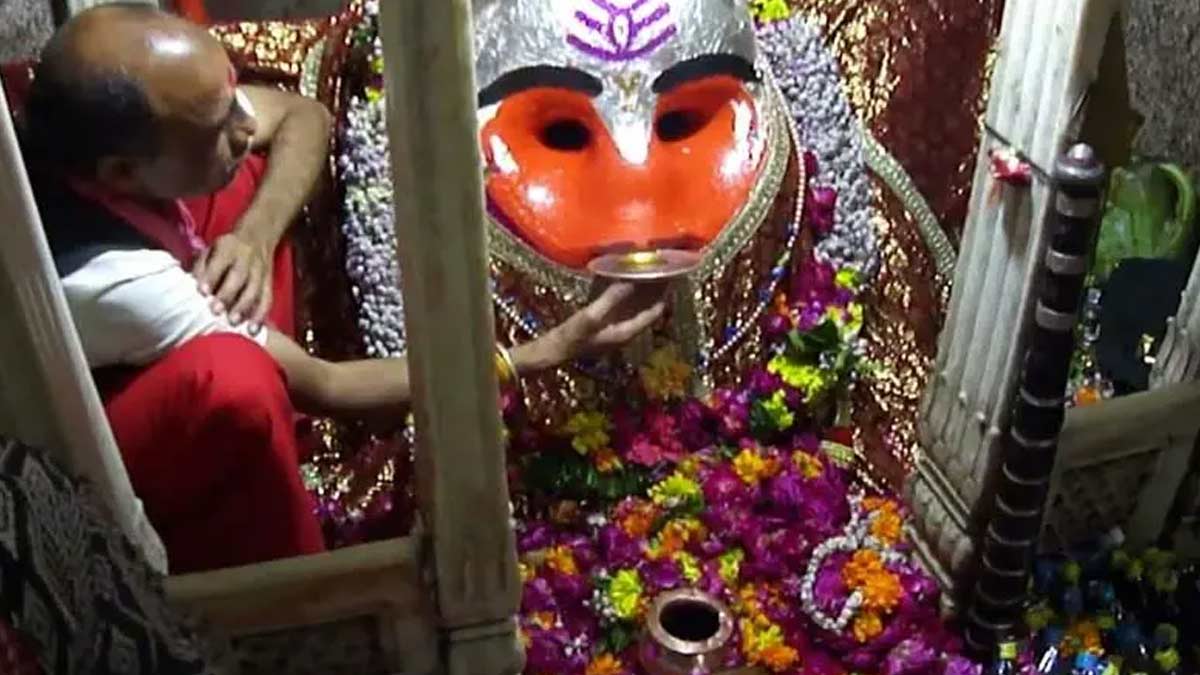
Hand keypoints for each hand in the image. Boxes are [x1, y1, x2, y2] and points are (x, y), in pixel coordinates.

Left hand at [192, 232, 273, 327]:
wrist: (259, 237)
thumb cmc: (227, 248)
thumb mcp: (212, 248)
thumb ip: (202, 265)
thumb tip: (192, 285)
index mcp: (230, 248)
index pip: (220, 262)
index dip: (212, 276)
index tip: (202, 292)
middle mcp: (247, 259)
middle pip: (239, 277)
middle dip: (228, 295)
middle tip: (215, 311)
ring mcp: (261, 272)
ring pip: (255, 290)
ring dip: (244, 307)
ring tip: (233, 323)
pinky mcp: (269, 283)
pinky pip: (267, 300)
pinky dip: (261, 315)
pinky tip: (252, 329)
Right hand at [517, 282, 667, 370]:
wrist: (555, 350)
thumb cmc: (573, 336)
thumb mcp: (592, 316)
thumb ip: (612, 298)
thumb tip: (630, 280)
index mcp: (627, 332)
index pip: (653, 312)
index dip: (664, 295)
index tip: (671, 276)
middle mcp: (627, 330)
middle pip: (648, 308)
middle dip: (657, 290)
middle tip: (664, 269)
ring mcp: (617, 327)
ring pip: (638, 307)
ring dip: (645, 291)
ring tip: (652, 271)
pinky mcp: (608, 324)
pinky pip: (626, 307)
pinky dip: (631, 294)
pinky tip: (629, 282)